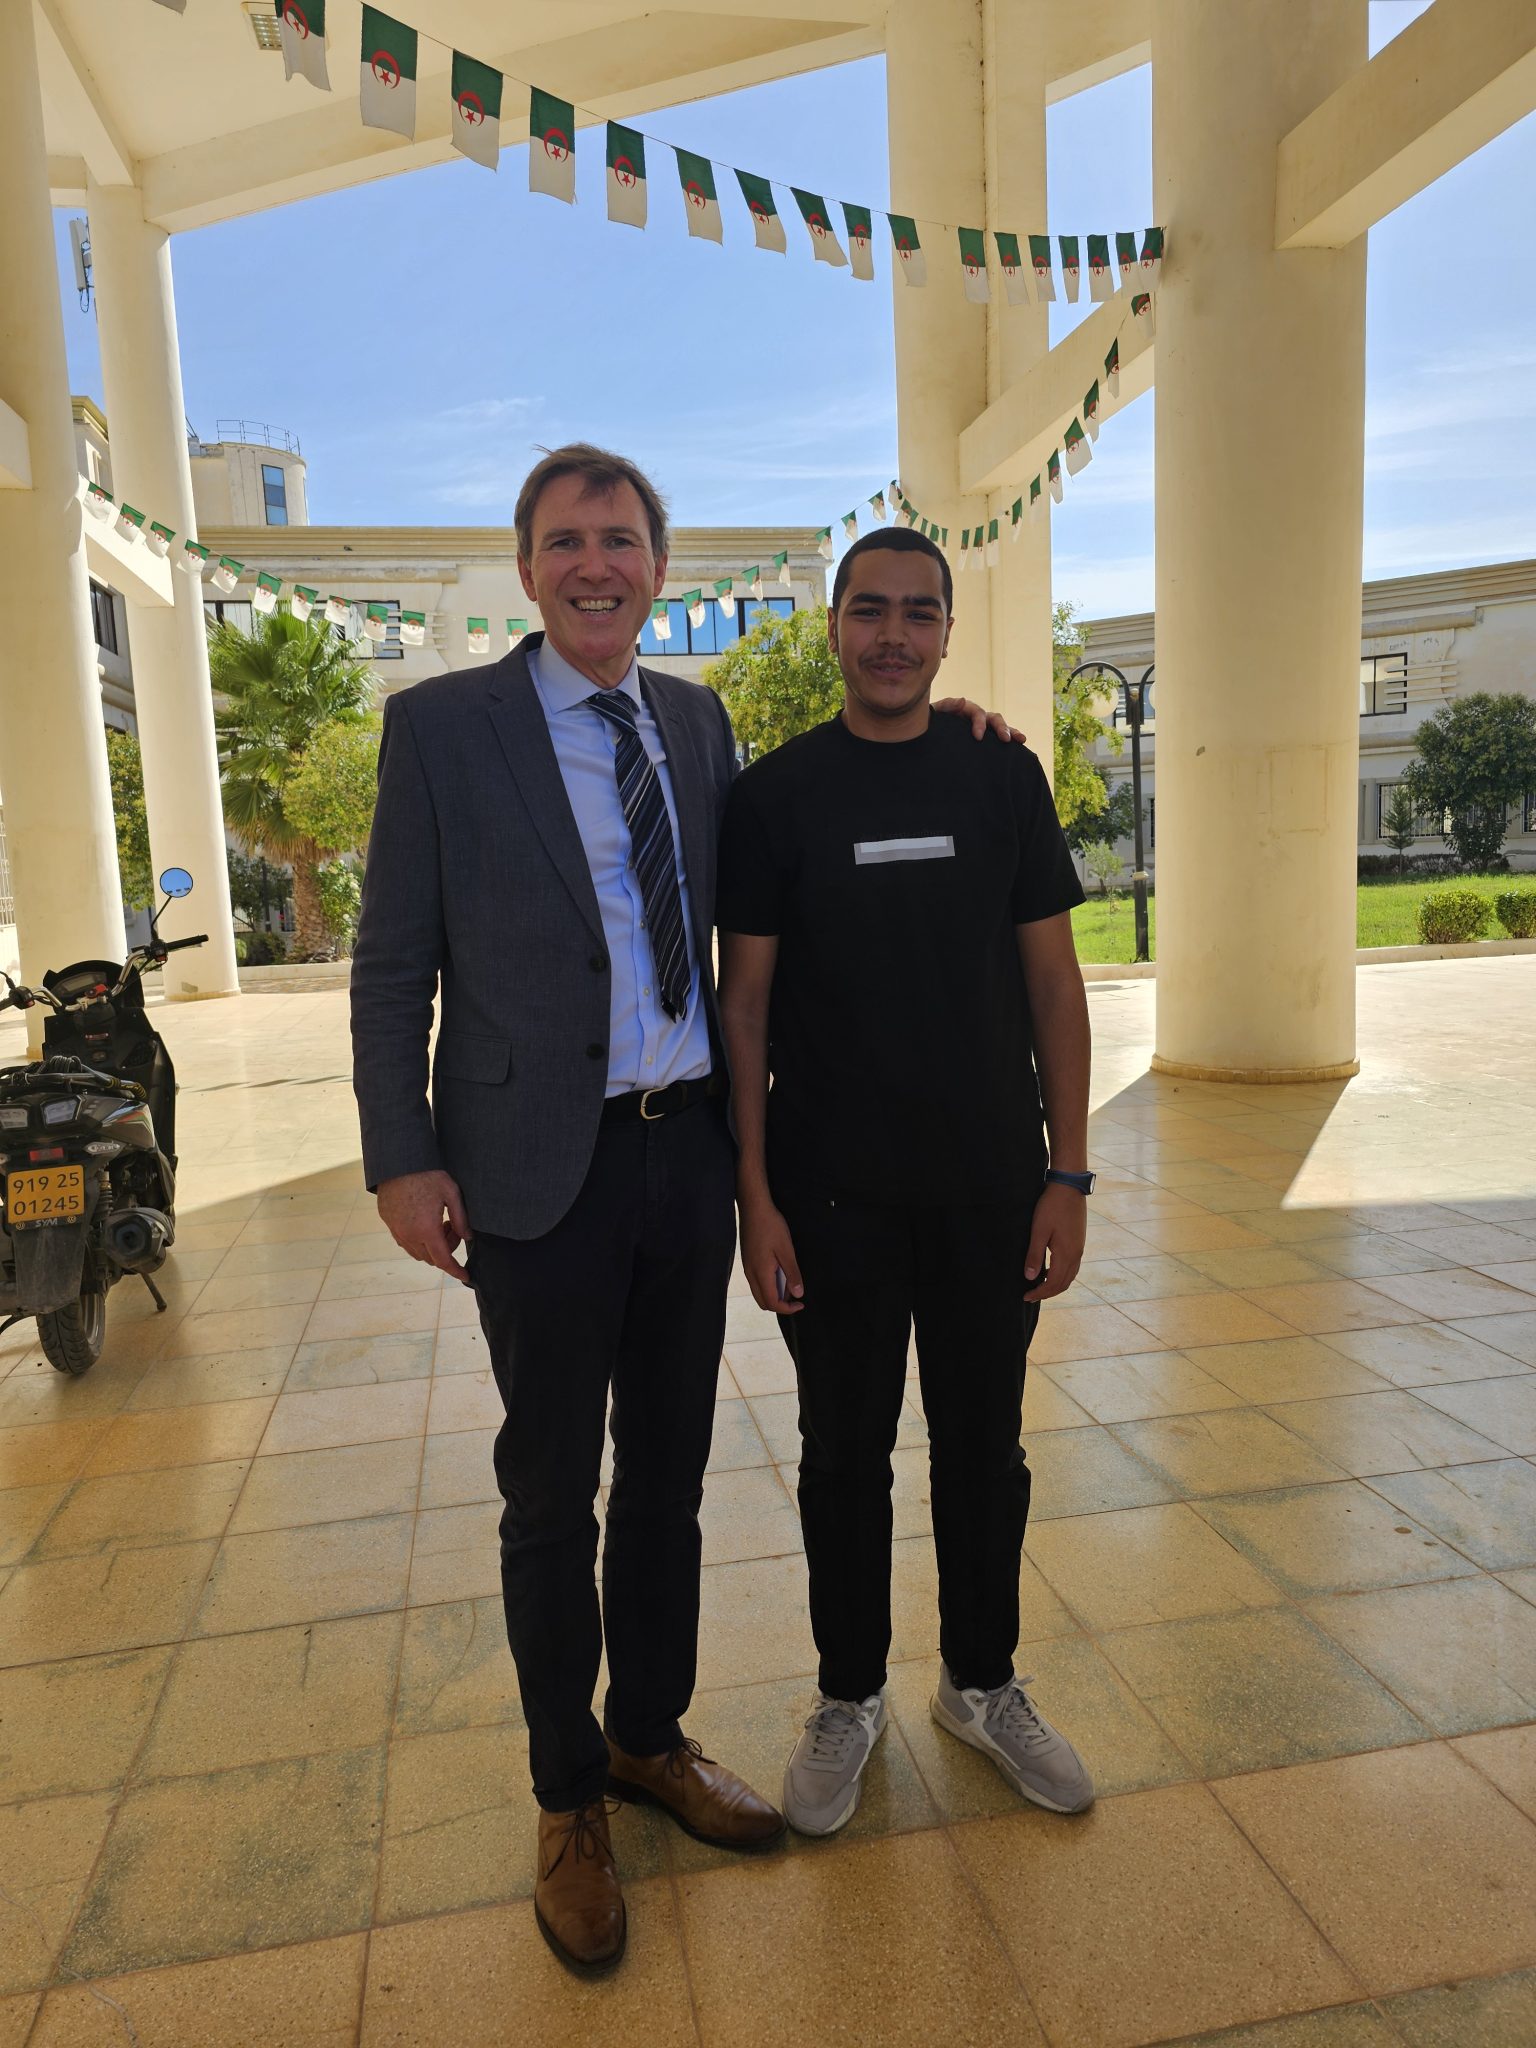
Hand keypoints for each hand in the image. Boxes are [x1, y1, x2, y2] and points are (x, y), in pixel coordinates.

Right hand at [378, 1169, 472, 1283]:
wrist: (398, 1161)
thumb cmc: (427, 1175)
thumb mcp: (452, 1193)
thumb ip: (461, 1218)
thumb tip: (467, 1236)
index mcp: (427, 1230)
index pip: (443, 1260)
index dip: (456, 1271)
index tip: (465, 1276)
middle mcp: (409, 1235)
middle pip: (431, 1258)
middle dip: (446, 1250)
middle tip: (452, 1227)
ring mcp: (396, 1230)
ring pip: (416, 1252)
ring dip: (431, 1246)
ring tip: (439, 1222)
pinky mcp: (388, 1222)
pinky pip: (404, 1241)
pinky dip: (417, 1240)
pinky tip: (424, 1221)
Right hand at [739, 1194, 804, 1315]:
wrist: (753, 1208)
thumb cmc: (771, 1226)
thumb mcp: (786, 1250)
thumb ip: (792, 1273)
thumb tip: (798, 1294)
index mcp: (760, 1273)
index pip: (771, 1302)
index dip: (787, 1308)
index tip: (801, 1303)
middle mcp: (751, 1274)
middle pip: (763, 1302)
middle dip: (780, 1305)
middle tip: (796, 1296)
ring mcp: (747, 1268)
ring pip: (759, 1292)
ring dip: (774, 1294)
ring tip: (790, 1283)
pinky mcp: (747, 1261)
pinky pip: (757, 1282)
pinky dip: (769, 1285)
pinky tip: (780, 1273)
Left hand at [932, 696, 1026, 744]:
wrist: (925, 735)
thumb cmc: (928, 724)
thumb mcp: (934, 714)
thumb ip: (946, 706)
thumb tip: (963, 700)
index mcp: (964, 710)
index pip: (977, 712)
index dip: (979, 723)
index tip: (978, 737)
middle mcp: (976, 717)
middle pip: (993, 717)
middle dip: (1001, 727)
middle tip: (1005, 739)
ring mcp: (981, 727)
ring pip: (999, 726)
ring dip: (1011, 731)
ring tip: (1021, 739)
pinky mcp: (983, 738)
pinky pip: (997, 738)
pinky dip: (1009, 739)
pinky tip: (1019, 747)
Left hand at [1023, 1182, 1085, 1302]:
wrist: (1069, 1187)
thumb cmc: (1051, 1207)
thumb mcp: (1039, 1231)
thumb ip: (1034, 1255)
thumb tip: (1030, 1278)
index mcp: (1066, 1254)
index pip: (1053, 1283)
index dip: (1039, 1293)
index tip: (1026, 1297)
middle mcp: (1076, 1255)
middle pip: (1063, 1283)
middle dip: (1048, 1293)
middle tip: (1031, 1295)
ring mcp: (1079, 1248)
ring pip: (1070, 1276)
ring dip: (1056, 1285)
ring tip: (1040, 1286)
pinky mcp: (1079, 1242)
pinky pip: (1072, 1266)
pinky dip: (1061, 1274)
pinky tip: (1050, 1270)